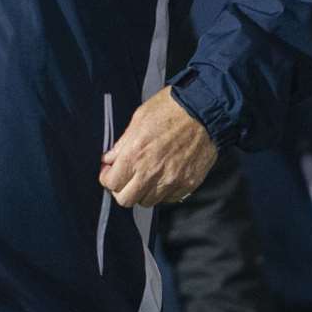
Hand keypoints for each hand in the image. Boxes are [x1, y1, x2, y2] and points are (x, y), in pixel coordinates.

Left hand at [98, 86, 216, 206]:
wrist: (204, 112)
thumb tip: (109, 159)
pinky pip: (168, 199)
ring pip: (147, 202)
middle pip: (126, 200)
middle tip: (124, 178)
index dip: (106, 178)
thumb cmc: (171, 110)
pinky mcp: (188, 184)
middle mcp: (151, 172)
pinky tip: (162, 178)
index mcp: (135, 154)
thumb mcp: (138, 119)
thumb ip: (122, 144)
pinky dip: (162, 192)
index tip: (109, 172)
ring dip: (142, 192)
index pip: (111, 183)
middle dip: (120, 190)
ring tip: (144, 178)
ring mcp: (171, 180)